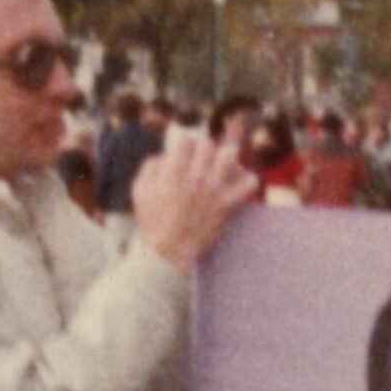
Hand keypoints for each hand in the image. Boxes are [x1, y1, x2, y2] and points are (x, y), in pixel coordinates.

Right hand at [133, 131, 259, 268]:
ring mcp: (214, 190)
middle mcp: (196, 177)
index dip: (186, 141)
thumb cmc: (152, 220)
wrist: (169, 251)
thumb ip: (152, 166)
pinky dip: (247, 179)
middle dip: (204, 148)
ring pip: (230, 155)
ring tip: (221, 166)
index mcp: (173, 171)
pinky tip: (238, 182)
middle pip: (208, 144)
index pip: (187, 138)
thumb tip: (167, 154)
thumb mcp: (140, 189)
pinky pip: (249, 183)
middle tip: (203, 159)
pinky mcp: (228, 204)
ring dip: (226, 158)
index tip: (186, 149)